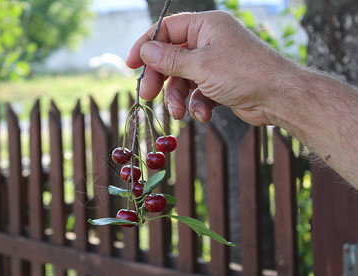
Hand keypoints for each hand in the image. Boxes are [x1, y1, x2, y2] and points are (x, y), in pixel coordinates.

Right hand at [126, 11, 296, 125]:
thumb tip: (146, 50)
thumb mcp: (201, 66)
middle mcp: (210, 41)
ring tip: (179, 113)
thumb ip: (170, 59)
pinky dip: (198, 104)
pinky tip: (204, 114)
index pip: (167, 30)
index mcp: (206, 26)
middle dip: (161, 79)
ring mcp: (215, 63)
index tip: (132, 64)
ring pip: (183, 78)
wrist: (279, 98)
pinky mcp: (220, 83)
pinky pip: (198, 92)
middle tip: (148, 96)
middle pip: (172, 57)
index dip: (146, 45)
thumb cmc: (244, 73)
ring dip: (178, 97)